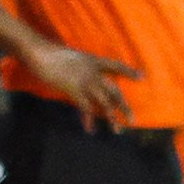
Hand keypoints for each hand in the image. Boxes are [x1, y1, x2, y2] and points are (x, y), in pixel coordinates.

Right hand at [13, 35, 139, 131]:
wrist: (41, 53)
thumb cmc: (51, 54)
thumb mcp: (72, 58)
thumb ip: (81, 67)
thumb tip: (86, 77)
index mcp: (92, 59)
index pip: (115, 65)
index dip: (128, 71)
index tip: (142, 77)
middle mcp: (92, 70)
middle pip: (113, 89)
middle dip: (123, 105)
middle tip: (132, 120)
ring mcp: (85, 79)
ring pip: (104, 101)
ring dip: (112, 117)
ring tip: (118, 130)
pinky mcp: (75, 89)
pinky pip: (86, 108)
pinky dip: (89, 120)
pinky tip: (90, 130)